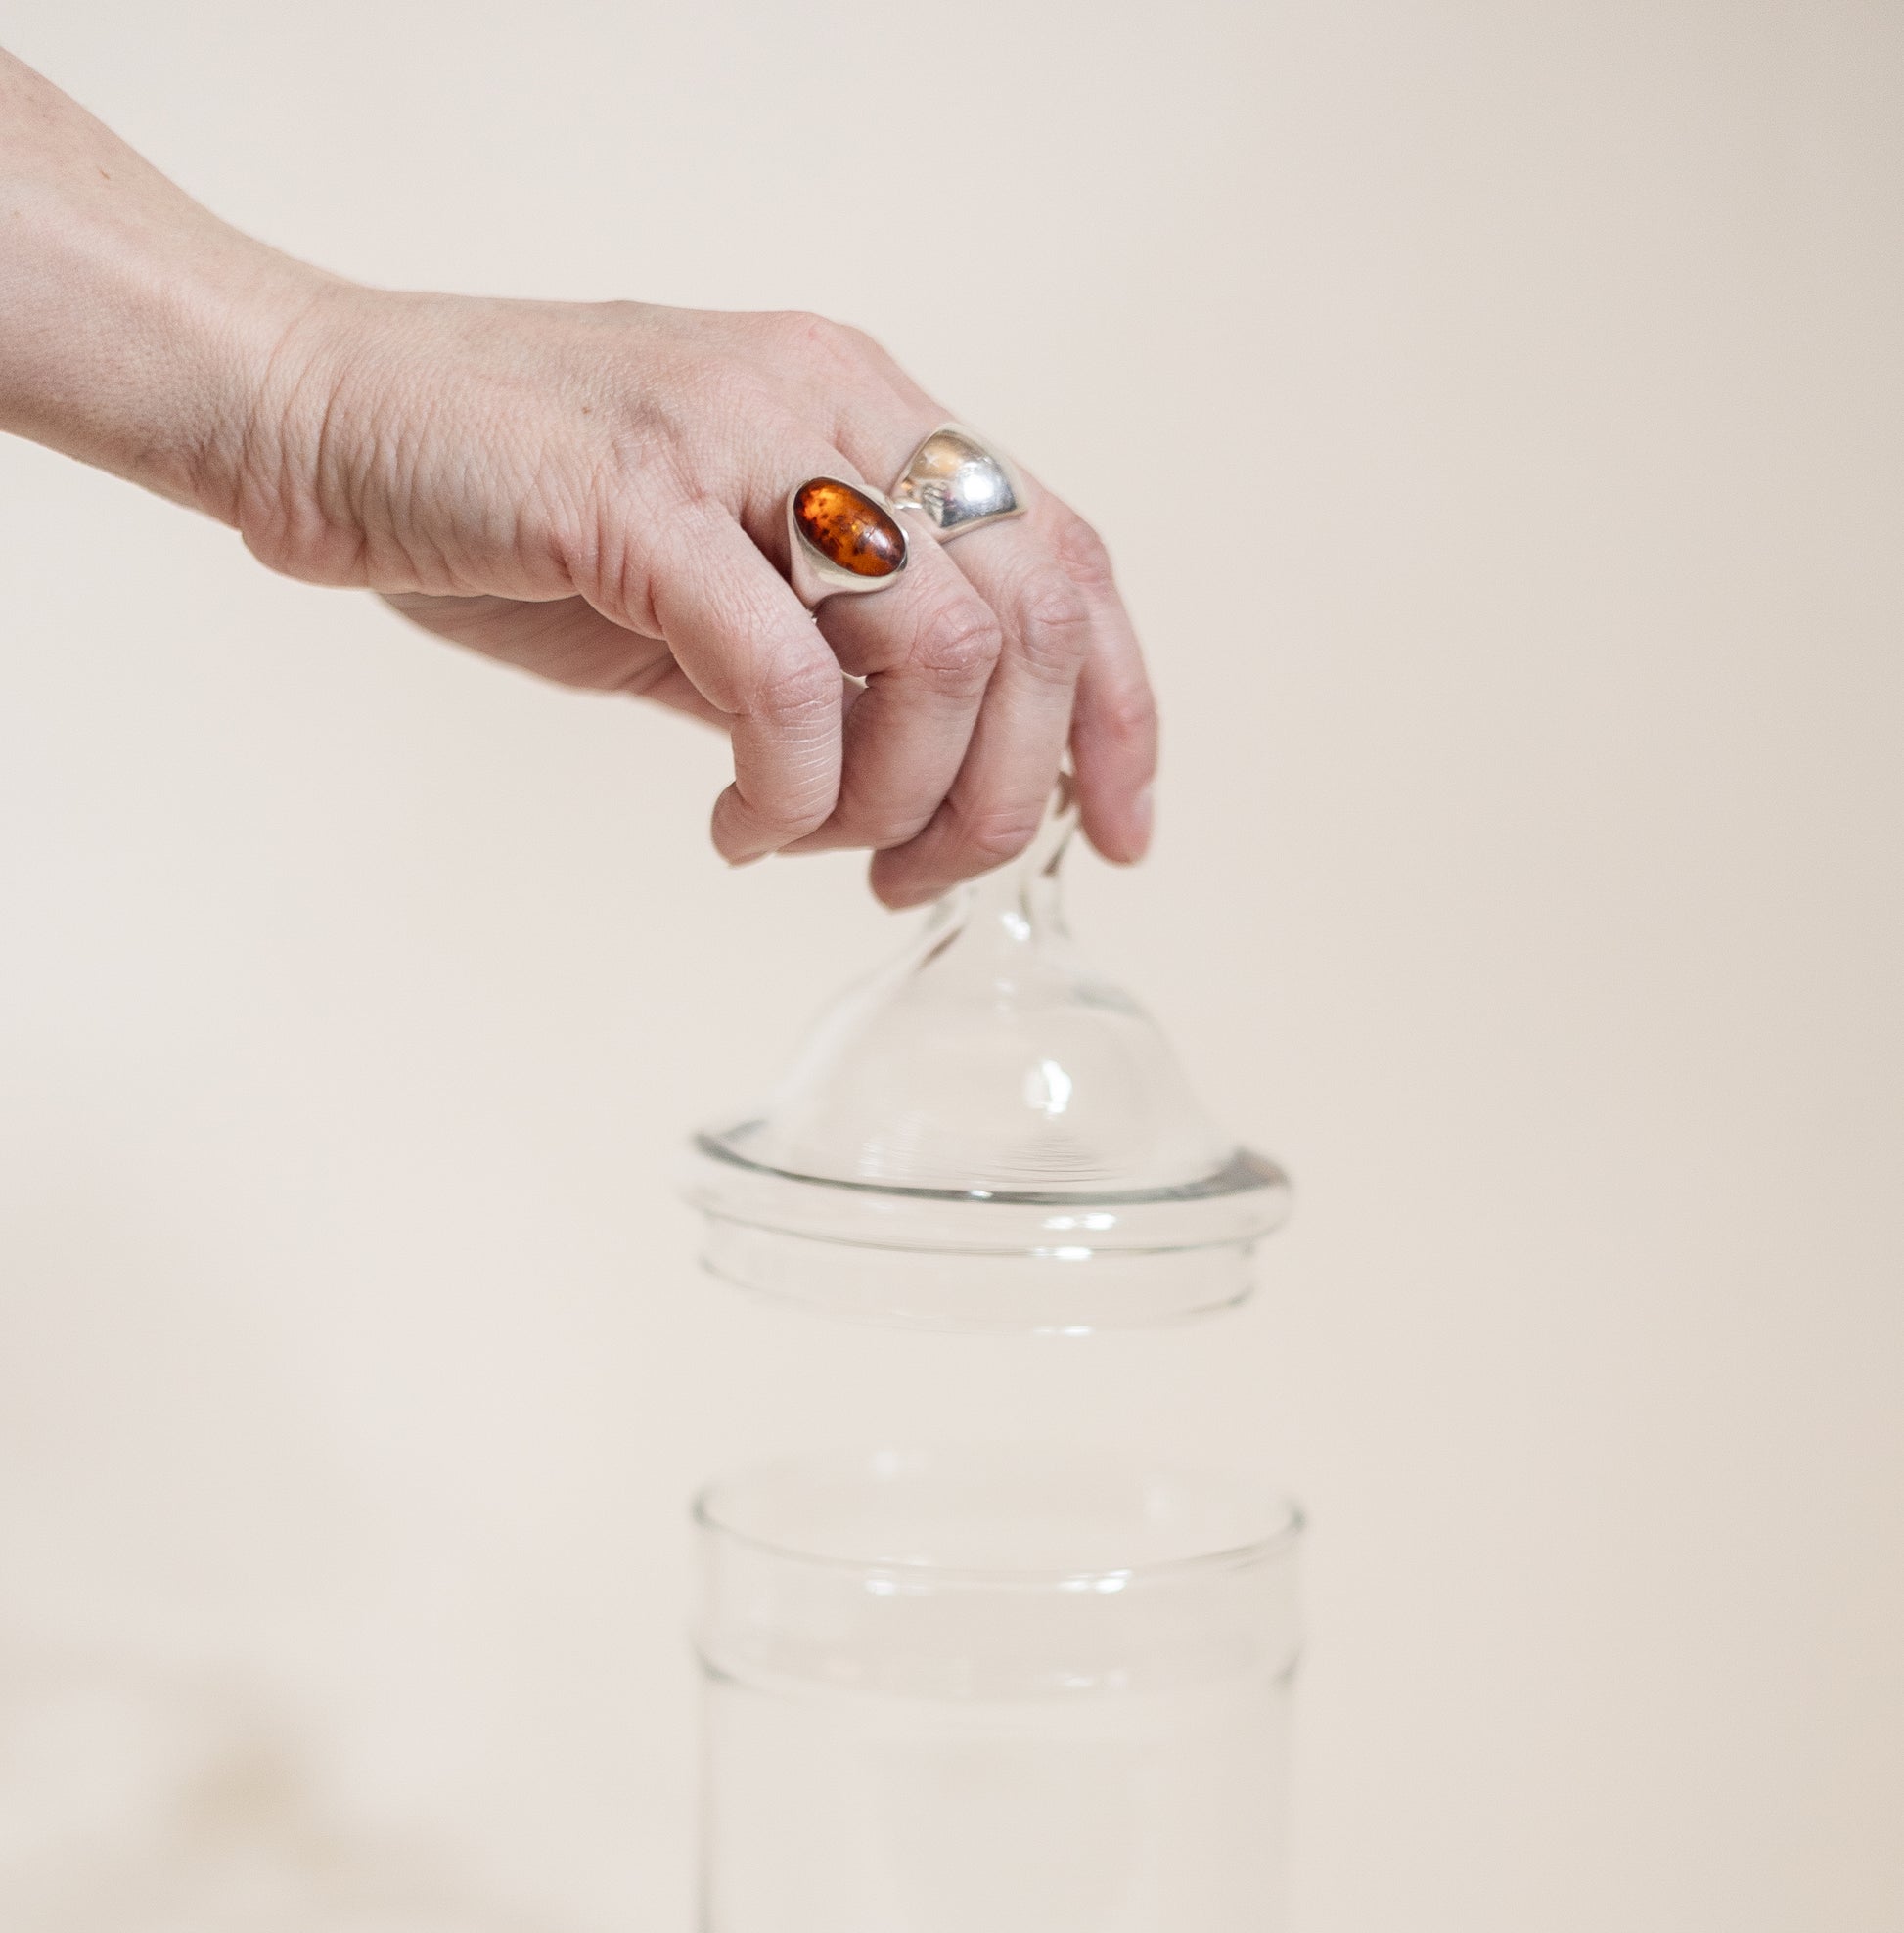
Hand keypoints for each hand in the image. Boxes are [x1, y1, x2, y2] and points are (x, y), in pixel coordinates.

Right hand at [238, 293, 1156, 903]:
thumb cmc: (500, 507)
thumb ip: (825, 658)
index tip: (1111, 834)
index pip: (1066, 560)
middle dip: (997, 796)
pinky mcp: (641, 498)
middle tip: (905, 878)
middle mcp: (828, 398)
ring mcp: (740, 434)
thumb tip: (928, 783)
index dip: (1118, 713)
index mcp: (863, 407)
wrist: (314, 413)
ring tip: (801, 846)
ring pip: (937, 651)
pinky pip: (787, 681)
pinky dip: (789, 790)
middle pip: (1030, 622)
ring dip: (894, 799)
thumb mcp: (709, 586)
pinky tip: (733, 825)